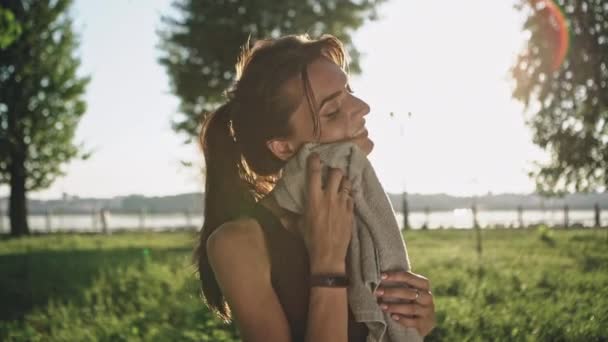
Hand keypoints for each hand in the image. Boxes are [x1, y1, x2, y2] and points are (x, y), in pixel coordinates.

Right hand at [297, 152, 353, 272]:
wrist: (329, 255)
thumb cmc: (311, 240)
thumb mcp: (298, 227)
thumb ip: (289, 218)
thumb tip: (278, 215)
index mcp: (314, 199)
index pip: (314, 173)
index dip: (314, 161)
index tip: (315, 156)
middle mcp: (329, 198)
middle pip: (335, 173)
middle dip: (333, 170)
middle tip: (331, 173)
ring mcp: (342, 204)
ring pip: (346, 183)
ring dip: (343, 181)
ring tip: (340, 184)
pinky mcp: (351, 212)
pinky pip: (351, 197)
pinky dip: (348, 196)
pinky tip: (345, 199)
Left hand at [375, 271, 435, 336]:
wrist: (425, 322)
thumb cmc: (413, 301)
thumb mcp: (410, 291)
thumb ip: (400, 284)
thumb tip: (380, 278)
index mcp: (423, 285)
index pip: (409, 277)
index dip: (395, 276)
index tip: (381, 276)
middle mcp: (427, 297)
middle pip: (409, 293)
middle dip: (392, 292)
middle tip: (377, 292)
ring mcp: (427, 311)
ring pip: (411, 308)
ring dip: (394, 307)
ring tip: (382, 306)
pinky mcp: (425, 324)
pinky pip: (413, 322)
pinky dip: (402, 319)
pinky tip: (393, 317)